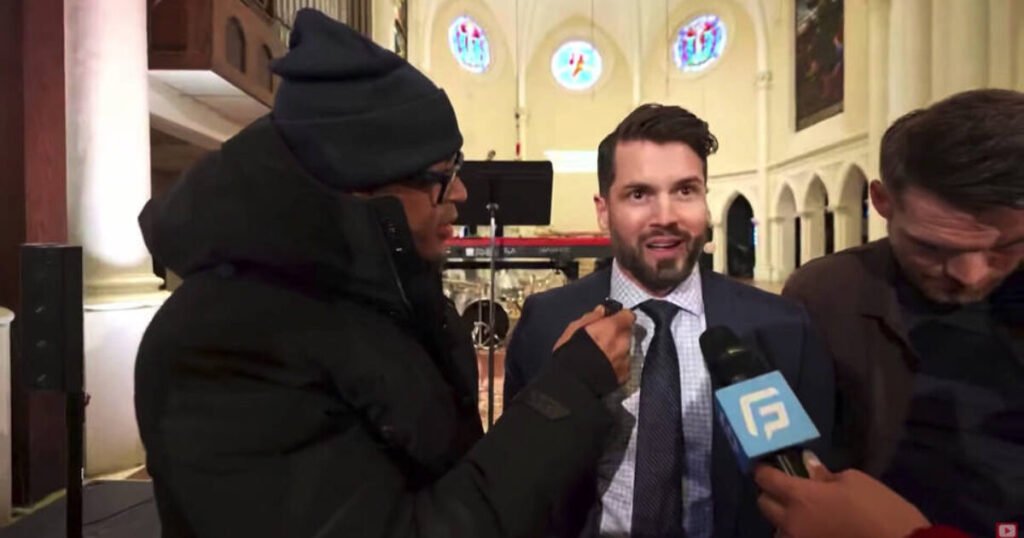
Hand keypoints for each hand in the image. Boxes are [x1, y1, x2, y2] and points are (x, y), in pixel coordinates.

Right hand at [553, 304, 635, 383]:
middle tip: (604, 340)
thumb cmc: (570, 353)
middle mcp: (624, 342)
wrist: (572, 384)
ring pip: (626, 349)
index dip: (620, 317)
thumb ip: (591, 317)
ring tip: (603, 357)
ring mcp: (626, 360)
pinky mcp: (625, 375)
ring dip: (618, 350)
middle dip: (618, 334)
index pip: (628, 315)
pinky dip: (617, 365)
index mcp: (612, 328)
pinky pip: (624, 365)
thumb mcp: (573, 329)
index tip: (612, 321)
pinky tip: (604, 368)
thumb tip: (602, 311)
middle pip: (627, 333)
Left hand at [755, 451, 928, 537]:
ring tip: (803, 515)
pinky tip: (815, 531)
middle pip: (764, 504)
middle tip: (787, 489)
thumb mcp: (855, 482)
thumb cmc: (881, 510)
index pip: (767, 479)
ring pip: (777, 530)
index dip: (764, 470)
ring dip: (784, 520)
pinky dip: (797, 535)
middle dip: (771, 494)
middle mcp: (792, 523)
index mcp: (801, 498)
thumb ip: (824, 475)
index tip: (767, 465)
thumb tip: (808, 467)